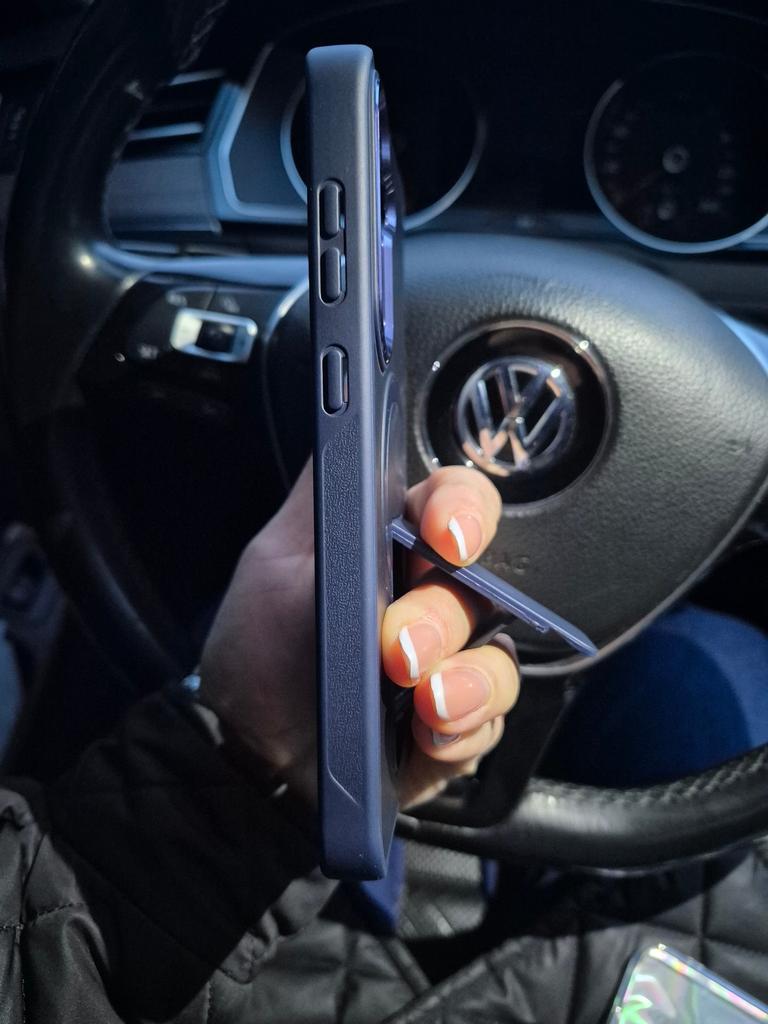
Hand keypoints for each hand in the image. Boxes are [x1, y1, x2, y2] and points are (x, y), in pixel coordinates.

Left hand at [199, 462, 518, 810]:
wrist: (246, 748)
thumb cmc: (258, 648)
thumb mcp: (274, 561)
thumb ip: (320, 495)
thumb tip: (346, 416)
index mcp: (395, 547)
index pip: (456, 506)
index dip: (464, 512)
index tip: (446, 536)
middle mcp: (432, 599)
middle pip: (479, 587)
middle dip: (442, 618)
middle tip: (397, 647)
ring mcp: (449, 663)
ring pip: (498, 657)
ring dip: (468, 680)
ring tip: (424, 703)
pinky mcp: (455, 724)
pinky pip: (489, 722)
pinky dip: (465, 729)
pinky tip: (427, 736)